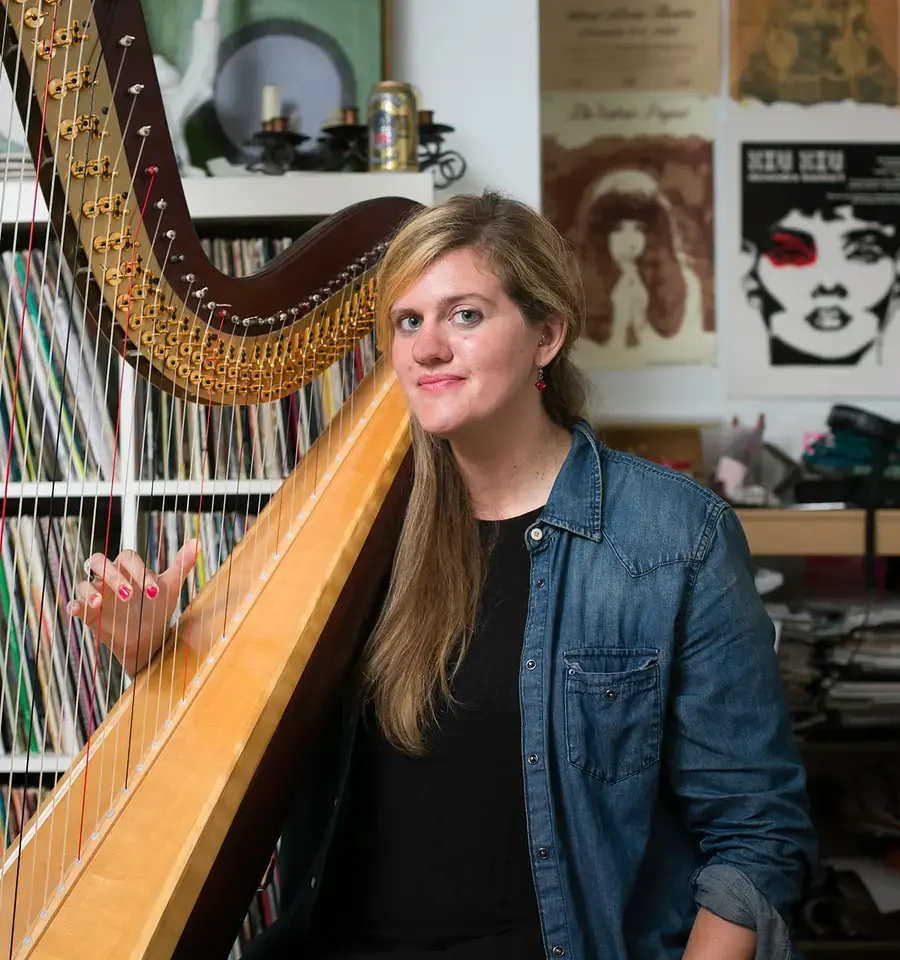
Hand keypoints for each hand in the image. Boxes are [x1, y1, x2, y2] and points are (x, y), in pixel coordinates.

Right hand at [68, 539, 199, 676]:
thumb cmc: (158, 606)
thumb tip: (197, 541)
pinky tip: (78, 609)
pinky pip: (74, 604)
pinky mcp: (88, 613)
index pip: (128, 558)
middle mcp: (110, 577)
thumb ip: (181, 564)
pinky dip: (74, 605)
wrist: (149, 637)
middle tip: (129, 594)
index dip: (140, 571)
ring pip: (84, 582)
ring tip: (100, 602)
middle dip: (112, 575)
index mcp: (128, 567)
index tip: (154, 592)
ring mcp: (97, 594)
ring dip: (90, 590)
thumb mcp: (171, 586)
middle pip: (99, 561)